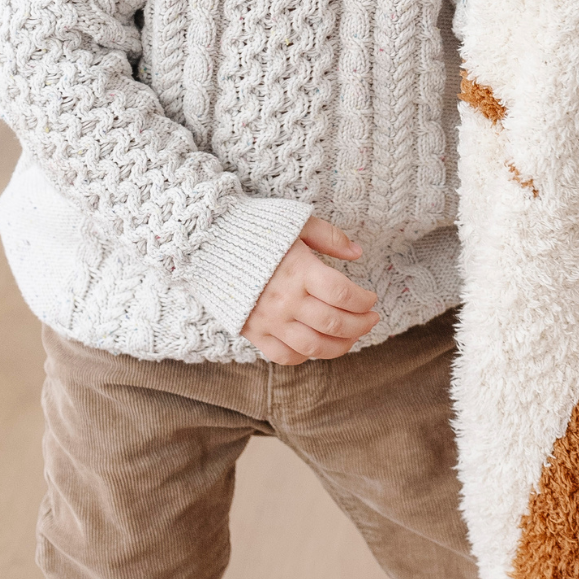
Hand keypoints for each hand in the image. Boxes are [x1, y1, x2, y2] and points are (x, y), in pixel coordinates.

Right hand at [243, 217, 379, 363]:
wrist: (207, 243)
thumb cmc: (256, 229)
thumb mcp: (297, 222)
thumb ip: (330, 237)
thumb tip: (358, 253)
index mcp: (300, 271)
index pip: (344, 295)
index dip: (364, 301)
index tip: (371, 299)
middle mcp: (285, 300)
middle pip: (334, 323)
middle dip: (361, 325)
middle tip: (371, 319)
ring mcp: (268, 320)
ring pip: (314, 346)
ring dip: (341, 345)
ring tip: (353, 336)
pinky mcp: (253, 332)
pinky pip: (284, 356)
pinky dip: (306, 356)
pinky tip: (318, 345)